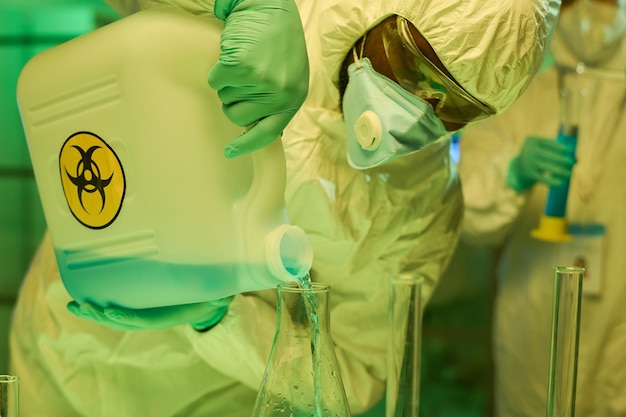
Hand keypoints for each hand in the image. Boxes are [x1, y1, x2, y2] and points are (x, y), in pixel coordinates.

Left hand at [67, 296, 233, 331]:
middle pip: (121, 319)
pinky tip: (87, 294)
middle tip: (80, 306)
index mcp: (167, 316)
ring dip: (94, 311)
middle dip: (100, 314)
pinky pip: (119, 305)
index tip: (109, 312)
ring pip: (116, 314)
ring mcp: (144, 311)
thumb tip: (222, 295)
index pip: (143, 319)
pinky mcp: (140, 304)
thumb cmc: (211, 296)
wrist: (207, 303)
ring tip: (73, 305)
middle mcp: (152, 316)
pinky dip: (102, 303)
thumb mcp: (216, 296)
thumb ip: (218, 296)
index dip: (126, 317)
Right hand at [209, 0, 308, 157]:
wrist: (267, 6)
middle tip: (244, 77)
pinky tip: (233, 54)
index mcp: (294, 98)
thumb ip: (278, 101)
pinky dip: (218, 69)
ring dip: (228, 82)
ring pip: (225, 99)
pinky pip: (216, 81)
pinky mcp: (242, 68)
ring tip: (244, 61)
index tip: (230, 151)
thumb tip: (258, 128)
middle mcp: (281, 94)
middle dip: (234, 99)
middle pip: (238, 117)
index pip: (268, 132)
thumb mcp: (289, 74)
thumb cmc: (277, 39)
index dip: (247, 144)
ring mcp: (262, 82)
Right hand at [507, 136, 575, 191]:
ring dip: (559, 171)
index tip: (568, 149)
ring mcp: (527, 163)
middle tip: (571, 162)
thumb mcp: (545, 150)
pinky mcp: (529, 174)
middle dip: (560, 159)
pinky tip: (560, 183)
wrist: (519, 168)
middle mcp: (528, 151)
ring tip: (570, 174)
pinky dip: (551, 181)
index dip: (558, 146)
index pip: (547, 143)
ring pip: (546, 167)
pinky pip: (542, 178)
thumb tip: (577, 160)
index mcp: (532, 141)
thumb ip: (559, 152)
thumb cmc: (538, 156)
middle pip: (547, 155)